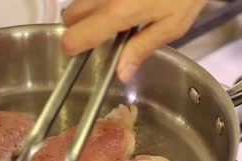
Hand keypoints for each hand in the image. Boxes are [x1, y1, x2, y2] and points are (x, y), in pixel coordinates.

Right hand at [61, 0, 206, 81]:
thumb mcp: (172, 25)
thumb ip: (142, 48)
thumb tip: (121, 73)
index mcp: (118, 12)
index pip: (76, 35)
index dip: (73, 48)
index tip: (79, 53)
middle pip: (69, 15)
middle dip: (77, 27)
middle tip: (99, 34)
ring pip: (79, 0)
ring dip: (87, 10)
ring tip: (113, 14)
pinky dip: (97, 0)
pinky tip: (119, 2)